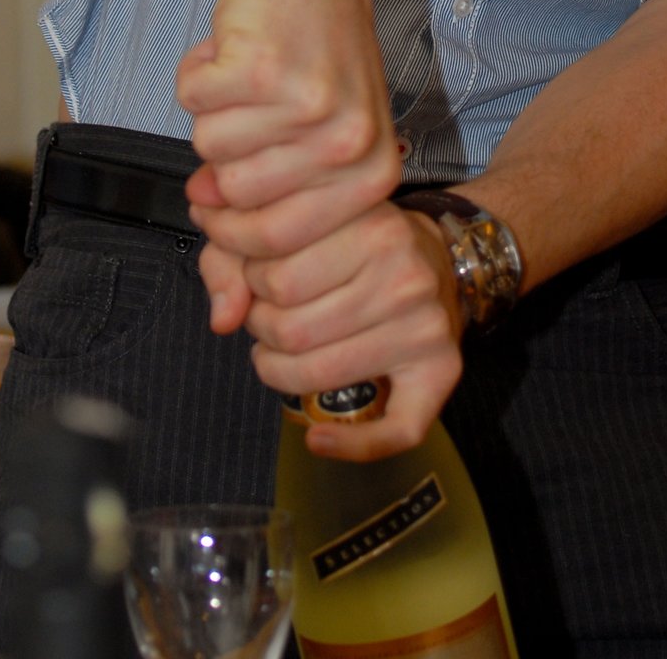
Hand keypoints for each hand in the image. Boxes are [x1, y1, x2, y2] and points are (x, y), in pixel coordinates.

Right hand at [177, 0, 401, 254]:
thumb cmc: (311, 63)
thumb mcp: (309, 155)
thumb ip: (262, 236)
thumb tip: (225, 318)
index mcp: (374, 175)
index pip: (278, 247)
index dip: (233, 228)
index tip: (223, 197)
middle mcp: (349, 144)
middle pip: (237, 200)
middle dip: (218, 166)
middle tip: (241, 120)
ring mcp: (309, 105)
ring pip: (210, 150)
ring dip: (212, 113)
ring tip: (249, 82)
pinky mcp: (264, 68)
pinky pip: (193, 101)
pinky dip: (197, 76)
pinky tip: (234, 52)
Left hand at [190, 196, 465, 459]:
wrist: (438, 254)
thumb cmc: (359, 240)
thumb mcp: (301, 220)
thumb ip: (238, 252)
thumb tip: (224, 317)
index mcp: (370, 225)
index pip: (271, 272)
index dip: (247, 282)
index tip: (252, 277)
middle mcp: (403, 274)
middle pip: (289, 328)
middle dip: (260, 326)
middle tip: (267, 314)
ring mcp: (424, 325)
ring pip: (317, 375)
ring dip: (280, 371)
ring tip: (281, 350)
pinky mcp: (442, 369)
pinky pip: (395, 430)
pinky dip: (350, 446)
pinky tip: (320, 437)